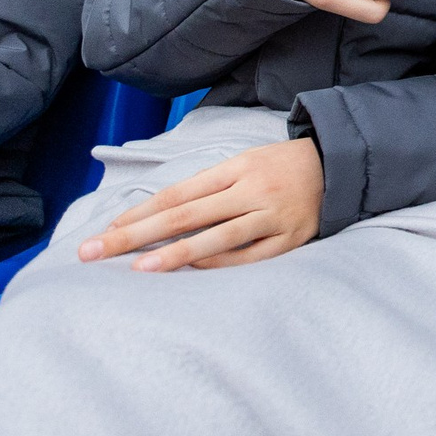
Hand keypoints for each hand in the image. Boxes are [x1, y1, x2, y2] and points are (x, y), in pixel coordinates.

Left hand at [79, 139, 325, 270]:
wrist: (339, 166)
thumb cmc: (279, 167)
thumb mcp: (243, 163)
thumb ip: (207, 188)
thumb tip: (158, 216)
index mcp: (235, 168)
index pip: (176, 194)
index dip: (140, 213)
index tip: (106, 232)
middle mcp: (251, 190)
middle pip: (185, 214)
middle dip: (136, 234)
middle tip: (95, 252)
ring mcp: (272, 216)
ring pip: (217, 237)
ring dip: (176, 253)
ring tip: (139, 268)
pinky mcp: (292, 239)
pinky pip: (250, 257)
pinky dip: (219, 264)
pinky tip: (191, 273)